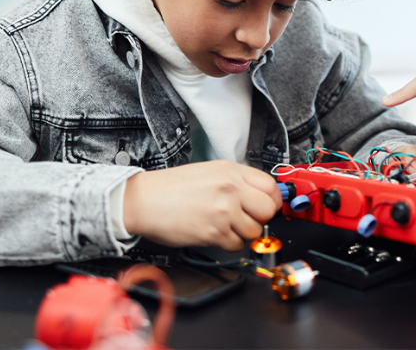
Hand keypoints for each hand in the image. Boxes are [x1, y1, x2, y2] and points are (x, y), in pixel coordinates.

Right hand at [122, 160, 282, 251]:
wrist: (143, 200)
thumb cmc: (171, 188)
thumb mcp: (209, 172)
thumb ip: (236, 181)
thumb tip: (260, 196)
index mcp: (231, 171)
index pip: (271, 186)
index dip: (272, 200)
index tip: (267, 207)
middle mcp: (230, 188)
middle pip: (269, 209)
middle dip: (261, 218)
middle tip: (247, 219)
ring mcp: (223, 210)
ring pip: (254, 231)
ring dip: (243, 233)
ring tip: (226, 227)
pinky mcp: (214, 232)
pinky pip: (236, 244)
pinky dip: (229, 244)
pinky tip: (215, 234)